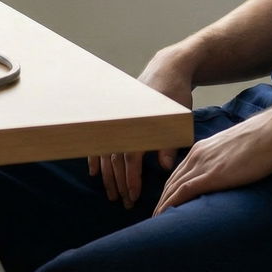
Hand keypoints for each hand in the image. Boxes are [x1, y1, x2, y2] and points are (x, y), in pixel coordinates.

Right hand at [87, 49, 194, 207]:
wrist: (167, 70)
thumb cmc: (175, 96)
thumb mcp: (177, 119)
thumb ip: (168, 143)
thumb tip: (163, 166)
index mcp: (138, 124)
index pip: (131, 158)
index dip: (131, 179)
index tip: (134, 196)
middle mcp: (123, 122)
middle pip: (116, 159)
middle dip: (119, 183)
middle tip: (124, 202)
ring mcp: (117, 119)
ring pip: (107, 152)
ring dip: (108, 175)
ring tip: (111, 194)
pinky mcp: (115, 117)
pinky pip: (100, 140)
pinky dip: (96, 157)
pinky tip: (94, 173)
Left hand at [153, 103, 271, 215]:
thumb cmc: (263, 140)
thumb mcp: (236, 150)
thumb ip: (226, 160)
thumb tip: (229, 173)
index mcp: (203, 148)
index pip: (179, 173)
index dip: (169, 190)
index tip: (165, 204)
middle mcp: (197, 155)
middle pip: (171, 182)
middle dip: (161, 200)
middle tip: (154, 217)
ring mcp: (203, 164)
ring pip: (173, 188)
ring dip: (162, 206)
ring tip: (155, 222)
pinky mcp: (212, 175)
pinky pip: (183, 192)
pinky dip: (171, 205)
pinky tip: (164, 215)